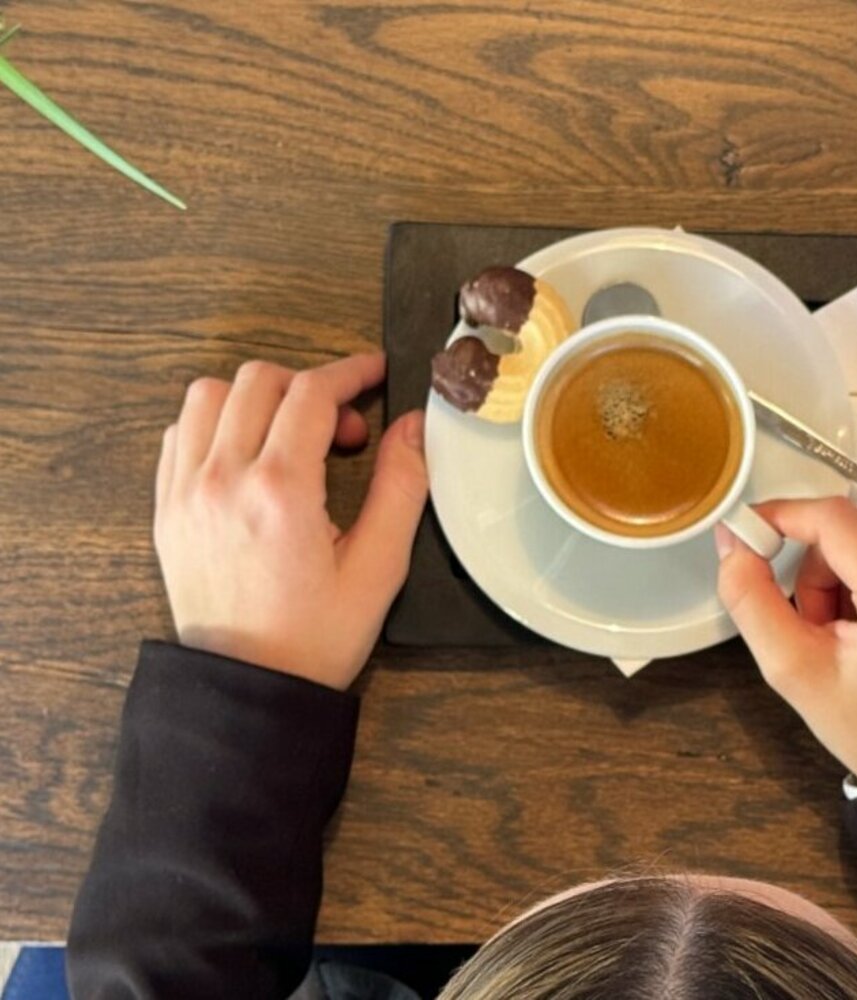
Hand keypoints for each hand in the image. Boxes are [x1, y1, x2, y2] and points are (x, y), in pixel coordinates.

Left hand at [153, 353, 428, 689]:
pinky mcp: (167, 509)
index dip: (351, 372)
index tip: (375, 374)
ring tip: (292, 438)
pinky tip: (251, 457)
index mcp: (280, 492)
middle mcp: (223, 480)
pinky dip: (218, 425)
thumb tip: (413, 427)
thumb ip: (401, 487)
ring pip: (209, 396)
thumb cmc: (314, 638)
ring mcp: (186, 493)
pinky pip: (180, 434)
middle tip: (344, 431)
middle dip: (310, 387)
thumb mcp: (380, 567)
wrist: (249, 688)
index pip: (311, 392)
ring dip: (257, 399)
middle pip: (259, 380)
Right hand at [716, 498, 856, 786]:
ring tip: (856, 627)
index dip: (786, 517)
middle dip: (821, 565)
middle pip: (856, 525)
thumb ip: (751, 599)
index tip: (753, 534)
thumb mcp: (793, 671)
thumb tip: (733, 538)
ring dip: (852, 567)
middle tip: (820, 622)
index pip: (835, 520)